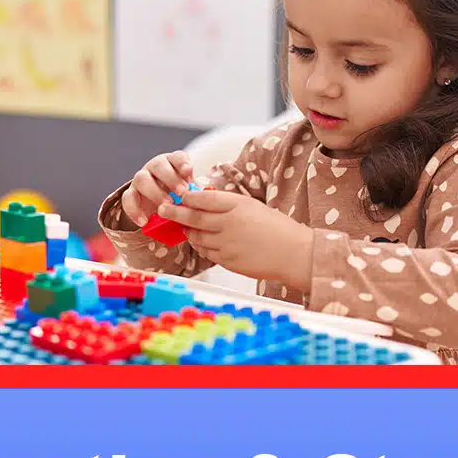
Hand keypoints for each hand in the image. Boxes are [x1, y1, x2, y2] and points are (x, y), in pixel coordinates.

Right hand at [121, 150, 193, 227]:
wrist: (159, 208)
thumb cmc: (179, 198)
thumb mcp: (188, 193)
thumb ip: (193, 192)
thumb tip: (204, 198)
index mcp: (172, 163)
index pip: (176, 157)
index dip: (182, 162)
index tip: (189, 171)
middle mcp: (155, 167)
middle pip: (159, 165)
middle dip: (170, 178)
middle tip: (182, 192)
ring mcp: (141, 179)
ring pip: (142, 179)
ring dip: (155, 192)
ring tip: (166, 205)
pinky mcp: (130, 194)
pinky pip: (128, 199)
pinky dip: (134, 210)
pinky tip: (144, 222)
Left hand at [157, 189, 312, 286]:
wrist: (294, 253)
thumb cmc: (276, 227)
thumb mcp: (253, 206)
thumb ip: (228, 204)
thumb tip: (202, 199)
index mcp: (238, 205)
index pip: (204, 199)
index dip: (188, 197)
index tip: (178, 195)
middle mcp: (229, 224)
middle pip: (193, 218)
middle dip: (175, 213)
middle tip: (163, 209)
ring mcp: (227, 244)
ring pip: (197, 237)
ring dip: (189, 231)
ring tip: (185, 227)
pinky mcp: (227, 261)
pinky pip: (206, 253)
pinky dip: (201, 246)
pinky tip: (201, 242)